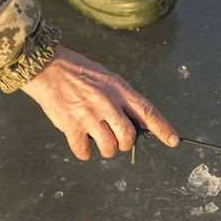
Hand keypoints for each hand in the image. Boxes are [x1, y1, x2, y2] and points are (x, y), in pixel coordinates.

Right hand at [21, 45, 178, 159]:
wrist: (47, 67)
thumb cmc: (80, 73)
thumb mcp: (109, 79)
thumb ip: (123, 99)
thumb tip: (138, 121)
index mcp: (119, 90)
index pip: (147, 111)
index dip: (163, 128)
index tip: (173, 141)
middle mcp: (107, 103)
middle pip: (128, 135)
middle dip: (125, 143)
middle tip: (118, 141)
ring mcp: (88, 115)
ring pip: (108, 146)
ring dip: (107, 150)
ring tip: (101, 144)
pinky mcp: (70, 125)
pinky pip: (83, 150)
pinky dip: (85, 153)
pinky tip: (84, 148)